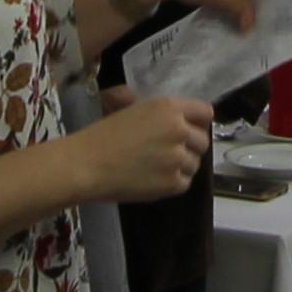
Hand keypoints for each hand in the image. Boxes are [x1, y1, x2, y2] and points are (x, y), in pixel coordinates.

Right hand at [70, 90, 218, 204]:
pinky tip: (154, 179)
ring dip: (182, 166)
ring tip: (158, 167)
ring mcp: (178, 158)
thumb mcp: (128, 109)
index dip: (198, 122)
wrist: (86, 165)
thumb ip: (152, 108)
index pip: (205, 112)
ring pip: (195, 163)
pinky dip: (173, 182)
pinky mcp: (173, 183)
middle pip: (202, 140)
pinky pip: (185, 182)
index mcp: (168, 107)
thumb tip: (160, 108)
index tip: (189, 129)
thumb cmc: (100, 135)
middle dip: (190, 146)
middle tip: (170, 151)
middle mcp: (179, 130)